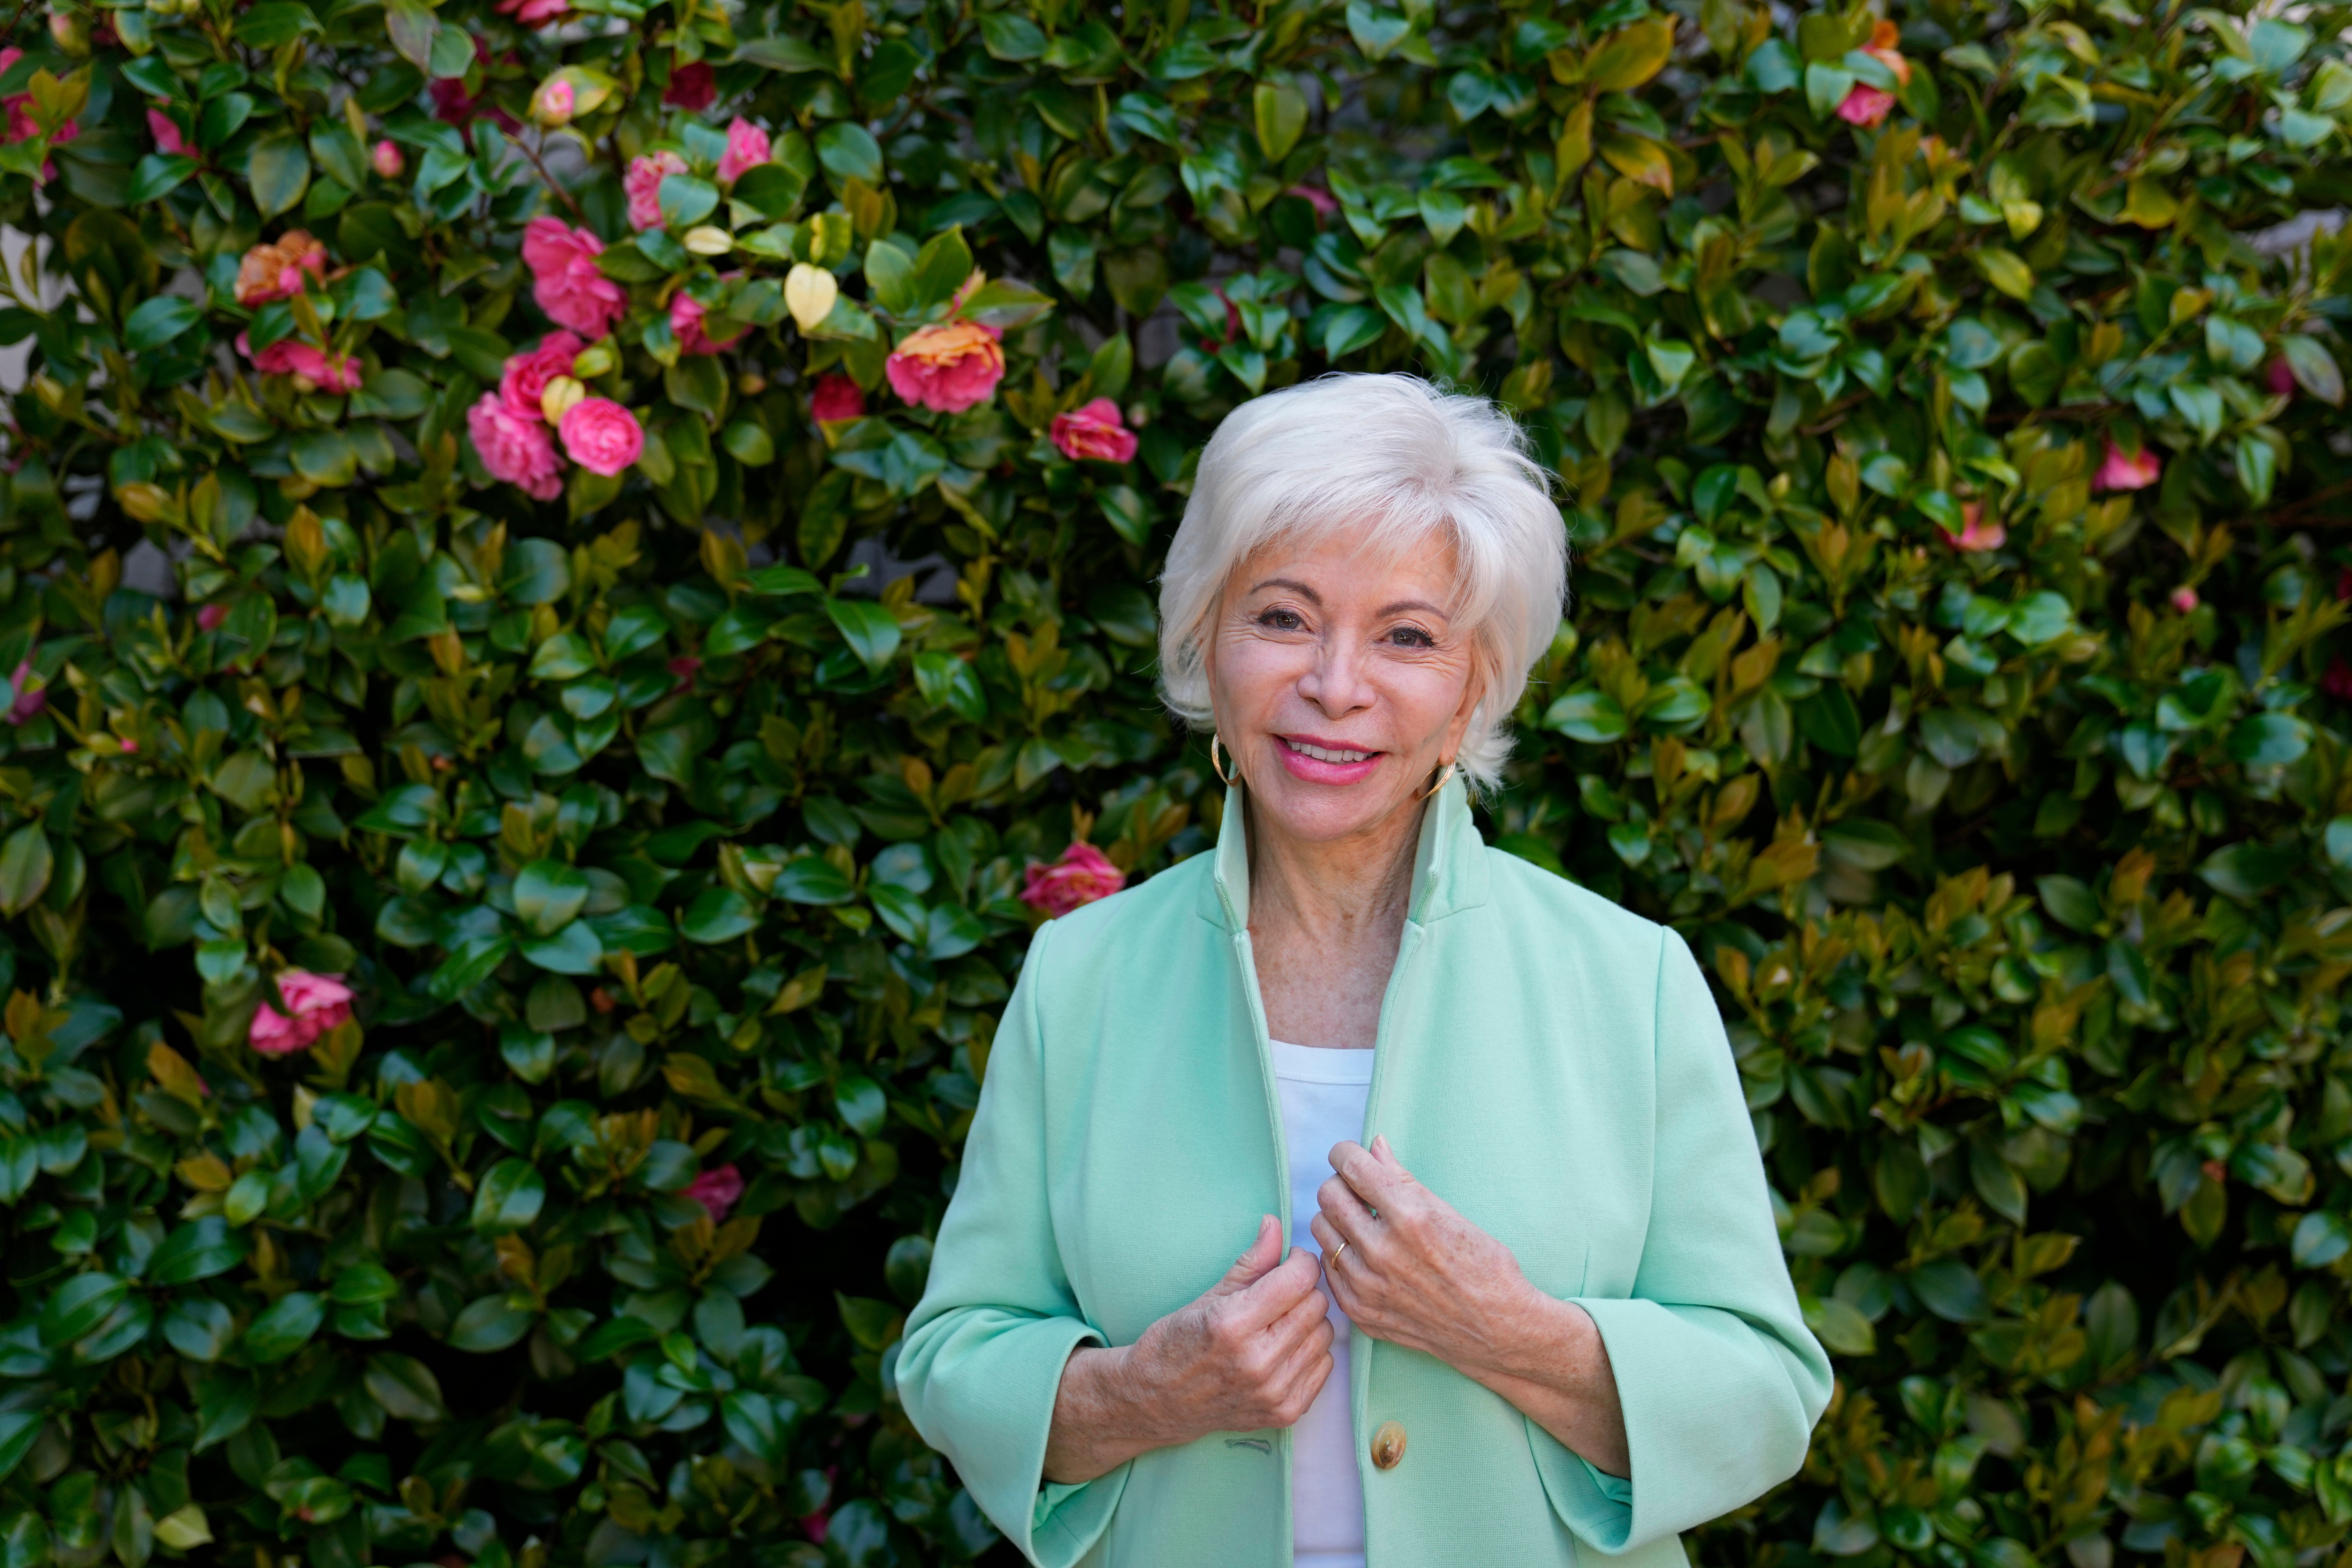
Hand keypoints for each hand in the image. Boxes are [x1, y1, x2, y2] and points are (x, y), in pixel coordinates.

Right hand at [1043, 1214, 1333, 1482]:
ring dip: (1309, 1322)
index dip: (1299, 1261)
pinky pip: (1325, 1365)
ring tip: (1280, 1322)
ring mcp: (1274, 1391)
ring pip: (1325, 1334)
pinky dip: (1311, 1352)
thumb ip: (1252, 1261)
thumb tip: (1275, 1224)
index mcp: (1233, 1324)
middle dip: (1302, 1289)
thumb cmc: (1178, 1342)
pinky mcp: (1286, 1413)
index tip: (1288, 1261)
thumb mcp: (1209, 1295)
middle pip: (1316, 1304)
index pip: (1299, 1278)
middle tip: (1280, 1292)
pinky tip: (1284, 1349)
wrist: (1159, 1402)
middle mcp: (1257, 1361)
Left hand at [1311, 1136, 1627, 1475]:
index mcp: (1409, 1217)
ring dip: (1337, 1219)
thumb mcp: (1448, 1213)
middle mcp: (1382, 1251)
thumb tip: (1375, 1145)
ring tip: (1361, 1223)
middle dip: (1341, 1184)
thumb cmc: (1483, 1266)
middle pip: (1329, 1195)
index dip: (1345, 1153)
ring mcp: (1367, 1286)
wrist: (1496, 1329)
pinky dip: (1340, 1254)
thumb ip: (1402, 1178)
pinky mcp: (1360, 1311)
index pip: (1352, 1168)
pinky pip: (1327, 1267)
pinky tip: (1363, 1253)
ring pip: (1321, 1230)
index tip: (1348, 1155)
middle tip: (1358, 1190)